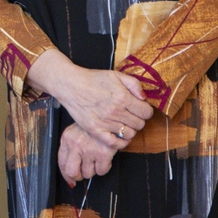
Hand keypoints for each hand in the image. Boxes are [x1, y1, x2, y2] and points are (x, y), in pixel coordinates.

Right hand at [27, 48, 153, 150]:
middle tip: (131, 114)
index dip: (146, 110)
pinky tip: (121, 137)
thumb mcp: (116, 75)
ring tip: (124, 123)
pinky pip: (114, 143)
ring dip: (130, 129)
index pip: (146, 112)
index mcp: (123, 97)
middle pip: (140, 124)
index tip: (140, 108)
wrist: (71, 85)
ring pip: (130, 134)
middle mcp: (116, 111)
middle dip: (138, 119)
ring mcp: (105, 122)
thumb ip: (134, 84)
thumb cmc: (93, 79)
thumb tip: (144, 98)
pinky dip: (122, 143)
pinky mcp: (96, 130)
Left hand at [57, 123, 118, 185]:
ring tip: (97, 159)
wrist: (111, 117)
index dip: (66, 175)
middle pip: (71, 172)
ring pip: (88, 173)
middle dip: (78, 176)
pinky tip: (105, 158)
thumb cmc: (93, 126)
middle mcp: (76, 144)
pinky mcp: (103, 154)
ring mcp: (89, 149)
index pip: (61, 162)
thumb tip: (70, 176)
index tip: (71, 180)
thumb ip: (71, 149)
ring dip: (93, 169)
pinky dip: (104, 168)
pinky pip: (101, 171)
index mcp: (67, 138)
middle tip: (84, 172)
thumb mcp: (77, 132)